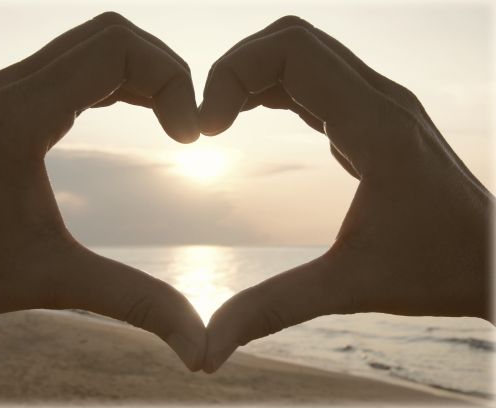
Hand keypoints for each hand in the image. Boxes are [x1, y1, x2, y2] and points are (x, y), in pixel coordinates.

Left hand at [0, 12, 205, 370]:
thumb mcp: (55, 281)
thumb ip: (135, 303)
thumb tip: (199, 345)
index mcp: (22, 113)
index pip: (117, 48)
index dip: (171, 80)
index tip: (190, 139)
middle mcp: (12, 86)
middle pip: (111, 34)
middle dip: (165, 70)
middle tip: (187, 127)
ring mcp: (8, 90)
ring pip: (94, 45)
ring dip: (143, 73)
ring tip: (173, 122)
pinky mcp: (8, 104)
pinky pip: (76, 67)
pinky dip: (118, 81)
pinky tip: (138, 115)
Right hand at [200, 16, 492, 372]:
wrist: (495, 261)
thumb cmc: (438, 270)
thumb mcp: (347, 288)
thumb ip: (272, 309)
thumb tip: (207, 348)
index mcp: (374, 125)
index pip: (291, 51)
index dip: (233, 73)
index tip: (208, 129)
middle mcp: (380, 98)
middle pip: (292, 38)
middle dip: (236, 67)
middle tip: (208, 120)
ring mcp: (379, 103)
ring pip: (304, 53)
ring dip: (254, 75)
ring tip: (220, 119)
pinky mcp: (374, 117)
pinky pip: (315, 79)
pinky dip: (274, 87)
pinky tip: (251, 117)